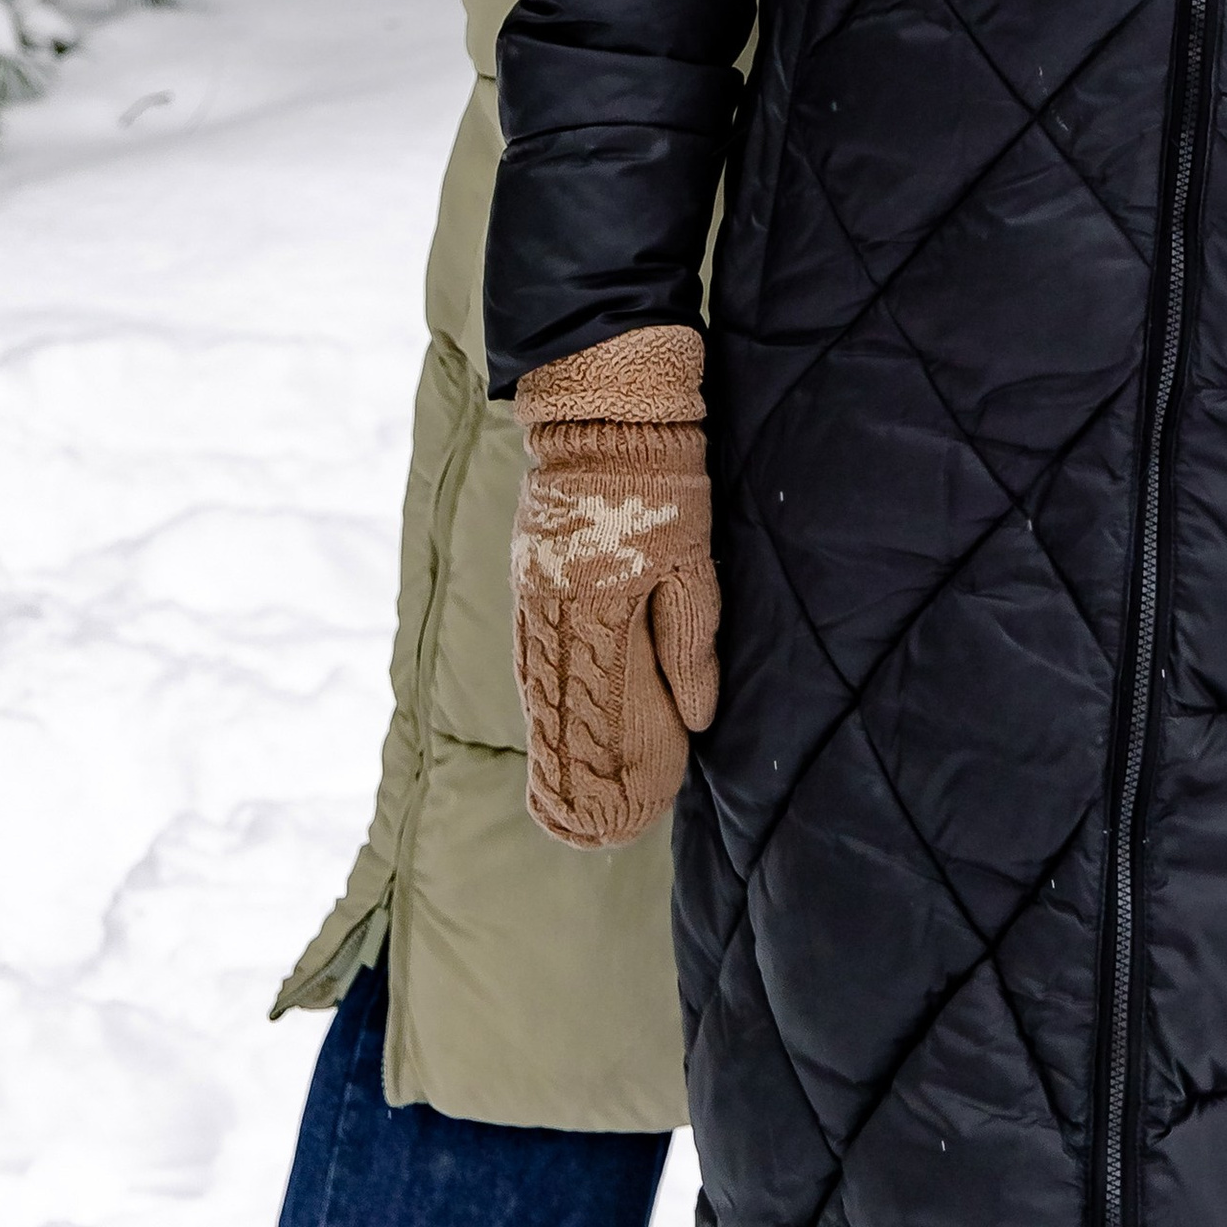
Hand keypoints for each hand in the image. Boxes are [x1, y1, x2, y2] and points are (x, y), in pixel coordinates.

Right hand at [511, 324, 721, 849]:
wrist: (606, 403)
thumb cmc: (663, 476)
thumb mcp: (692, 555)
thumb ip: (692, 636)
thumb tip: (700, 713)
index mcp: (597, 604)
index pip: (596, 706)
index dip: (603, 761)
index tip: (619, 809)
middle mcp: (552, 604)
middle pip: (555, 704)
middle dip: (568, 766)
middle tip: (577, 823)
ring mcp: (532, 585)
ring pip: (535, 678)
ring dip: (545, 733)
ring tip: (553, 785)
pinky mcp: (526, 565)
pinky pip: (526, 642)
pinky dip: (532, 685)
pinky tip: (538, 709)